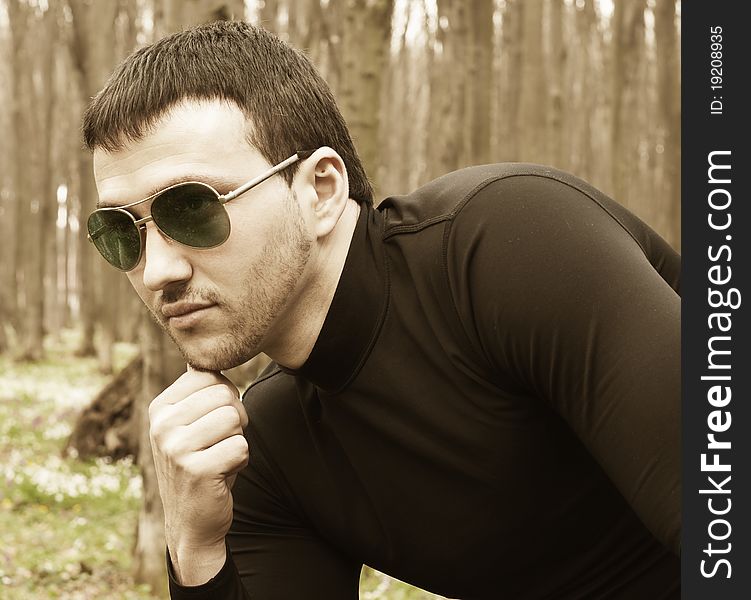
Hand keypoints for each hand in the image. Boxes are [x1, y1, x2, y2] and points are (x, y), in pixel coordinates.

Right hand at [148, 366, 248, 584]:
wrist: (192, 521)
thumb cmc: (200, 464)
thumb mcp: (191, 424)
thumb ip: (196, 391)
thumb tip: (199, 356)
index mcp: (160, 408)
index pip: (211, 377)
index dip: (225, 398)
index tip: (211, 423)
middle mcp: (162, 425)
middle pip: (226, 395)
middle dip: (235, 419)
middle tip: (218, 444)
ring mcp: (175, 448)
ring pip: (235, 419)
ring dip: (237, 440)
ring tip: (218, 458)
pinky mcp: (195, 469)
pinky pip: (241, 446)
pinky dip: (240, 461)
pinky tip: (221, 475)